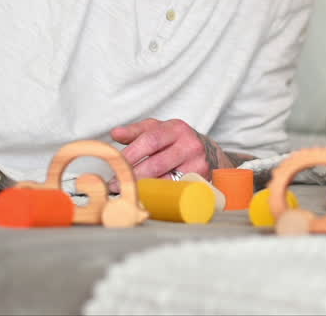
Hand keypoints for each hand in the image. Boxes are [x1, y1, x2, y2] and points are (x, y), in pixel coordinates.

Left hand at [109, 118, 229, 185]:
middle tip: (116, 184)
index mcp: (176, 129)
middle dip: (133, 176)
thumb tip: (116, 134)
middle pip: (156, 164)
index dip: (131, 154)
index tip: (116, 165)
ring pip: (165, 181)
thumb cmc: (177, 141)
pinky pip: (174, 192)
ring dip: (144, 188)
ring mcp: (198, 165)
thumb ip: (136, 131)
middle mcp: (190, 145)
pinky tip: (147, 196)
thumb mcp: (159, 129)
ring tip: (129, 190)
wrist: (209, 153)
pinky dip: (159, 195)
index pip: (150, 140)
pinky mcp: (201, 182)